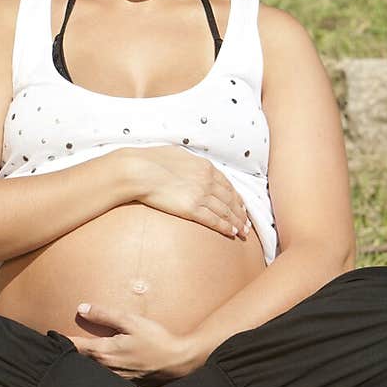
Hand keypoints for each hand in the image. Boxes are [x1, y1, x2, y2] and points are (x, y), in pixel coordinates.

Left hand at [68, 301, 201, 383]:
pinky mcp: (124, 386)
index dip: (60, 342)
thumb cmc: (156, 339)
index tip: (48, 338)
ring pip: (90, 373)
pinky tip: (95, 371)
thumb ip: (105, 314)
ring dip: (81, 366)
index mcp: (104, 353)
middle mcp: (105, 370)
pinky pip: (103, 380)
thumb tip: (81, 308)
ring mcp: (114, 381)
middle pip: (79, 363)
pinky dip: (96, 375)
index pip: (74, 347)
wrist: (178, 362)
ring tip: (70, 361)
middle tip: (55, 350)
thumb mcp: (131, 321)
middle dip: (68, 356)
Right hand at [128, 146, 251, 239]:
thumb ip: (189, 161)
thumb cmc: (152, 160)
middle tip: (247, 222)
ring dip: (237, 222)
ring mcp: (201, 195)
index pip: (227, 185)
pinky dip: (226, 227)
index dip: (236, 197)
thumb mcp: (177, 153)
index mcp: (205, 167)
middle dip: (241, 212)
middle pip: (231, 199)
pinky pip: (215, 221)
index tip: (241, 205)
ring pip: (226, 211)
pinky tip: (232, 233)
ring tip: (243, 232)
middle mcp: (208, 181)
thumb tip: (190, 163)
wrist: (139, 170)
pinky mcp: (192, 209)